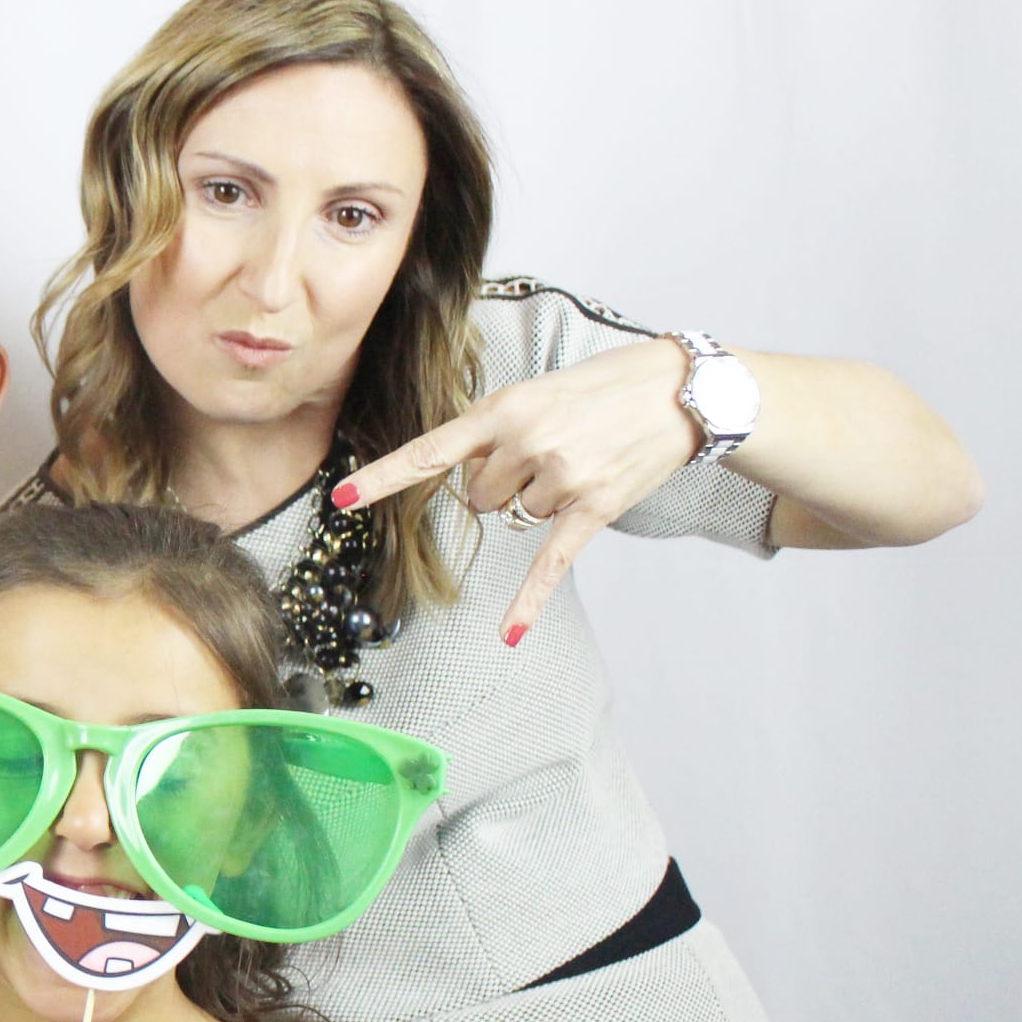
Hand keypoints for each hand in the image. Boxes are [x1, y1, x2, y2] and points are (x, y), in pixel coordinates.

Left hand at [336, 336, 699, 642]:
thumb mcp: (536, 390)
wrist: (682, 389)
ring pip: (515, 517)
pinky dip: (528, 600)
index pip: (428, 451)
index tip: (340, 498)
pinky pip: (550, 562)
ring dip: (540, 500)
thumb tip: (473, 475)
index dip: (382, 477)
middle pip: (478, 496)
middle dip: (504, 481)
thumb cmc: (602, 386)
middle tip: (550, 448)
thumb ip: (496, 429)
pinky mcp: (593, 509)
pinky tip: (510, 635)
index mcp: (502, 410)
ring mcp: (560, 478)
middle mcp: (525, 444)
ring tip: (581, 461)